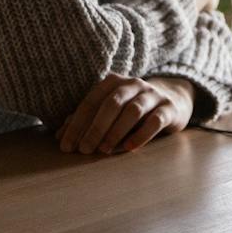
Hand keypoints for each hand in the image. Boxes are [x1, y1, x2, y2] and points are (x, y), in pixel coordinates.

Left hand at [57, 74, 195, 154]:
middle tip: (84, 150)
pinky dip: (141, 134)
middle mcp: (132, 84)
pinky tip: (129, 148)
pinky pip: (155, 120)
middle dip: (95, 127)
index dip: (77, 124)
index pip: (90, 102)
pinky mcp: (168, 108)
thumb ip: (86, 120)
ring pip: (133, 110)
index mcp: (112, 82)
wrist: (171, 102)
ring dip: (116, 131)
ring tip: (105, 150)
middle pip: (111, 103)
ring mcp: (152, 95)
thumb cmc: (130, 110)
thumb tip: (59, 136)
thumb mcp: (108, 112)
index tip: (66, 146)